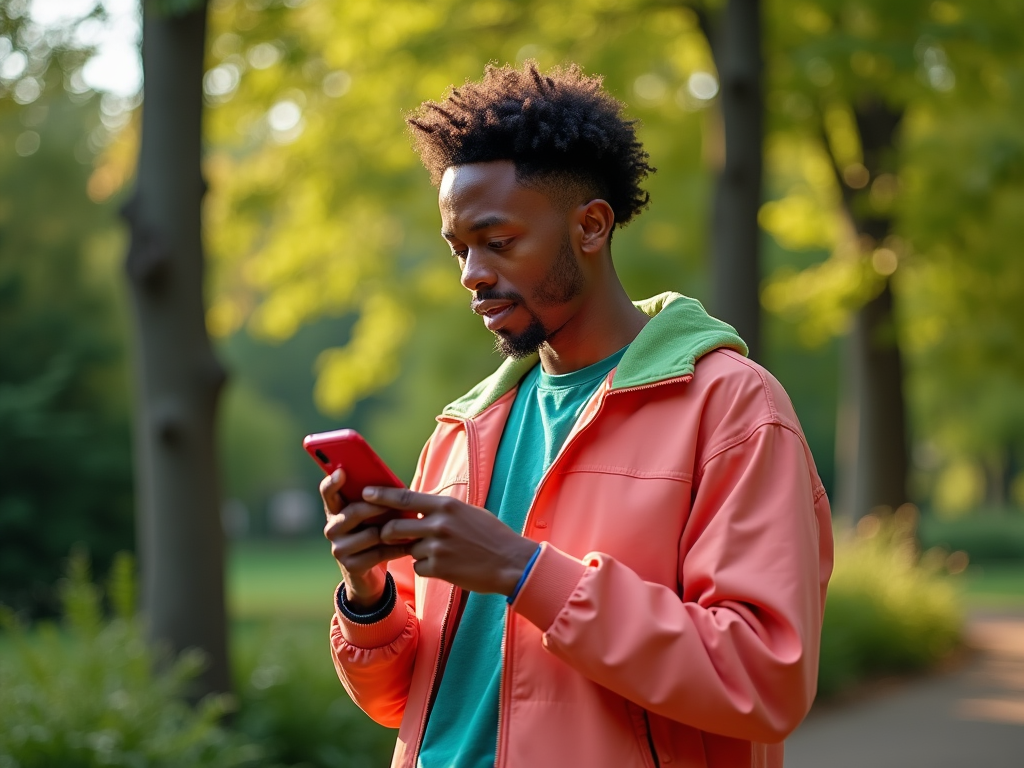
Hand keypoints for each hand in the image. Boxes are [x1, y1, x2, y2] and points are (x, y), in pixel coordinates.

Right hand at [320, 469, 410, 606]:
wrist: (367, 572)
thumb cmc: (373, 532)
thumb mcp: (372, 516)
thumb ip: (376, 501)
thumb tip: (398, 488)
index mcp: (336, 510)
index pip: (328, 492)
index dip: (332, 482)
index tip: (342, 472)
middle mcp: (332, 528)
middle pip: (354, 512)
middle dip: (377, 508)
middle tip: (397, 505)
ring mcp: (339, 548)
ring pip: (370, 534)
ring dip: (393, 531)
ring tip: (410, 527)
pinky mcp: (351, 566)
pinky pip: (379, 553)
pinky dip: (397, 548)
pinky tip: (410, 545)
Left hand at [365, 485, 538, 595]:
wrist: (511, 562)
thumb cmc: (491, 535)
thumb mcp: (467, 512)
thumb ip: (441, 510)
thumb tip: (418, 505)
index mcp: (446, 505)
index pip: (404, 497)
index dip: (381, 496)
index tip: (364, 494)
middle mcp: (439, 524)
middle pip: (394, 527)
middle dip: (387, 533)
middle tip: (388, 535)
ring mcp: (437, 548)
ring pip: (408, 549)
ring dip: (415, 552)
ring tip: (440, 552)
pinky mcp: (439, 569)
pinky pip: (419, 566)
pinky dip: (427, 567)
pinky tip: (447, 566)